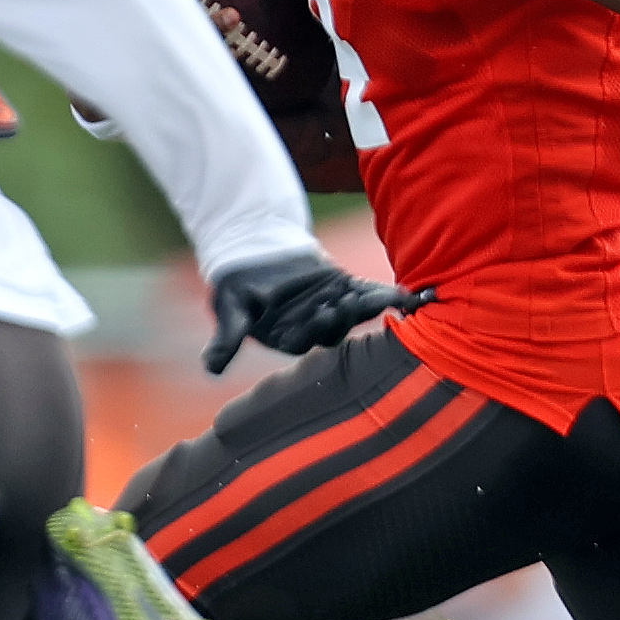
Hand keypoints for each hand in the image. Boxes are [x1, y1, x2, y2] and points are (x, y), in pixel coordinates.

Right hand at [205, 248, 422, 374]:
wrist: (254, 250)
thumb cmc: (238, 284)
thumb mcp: (229, 310)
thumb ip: (227, 338)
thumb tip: (210, 369)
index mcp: (289, 338)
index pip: (307, 338)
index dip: (317, 326)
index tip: (325, 313)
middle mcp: (314, 330)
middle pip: (337, 326)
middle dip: (349, 315)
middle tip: (363, 303)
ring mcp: (333, 310)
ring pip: (357, 311)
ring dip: (374, 305)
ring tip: (393, 299)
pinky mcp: (346, 290)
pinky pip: (369, 294)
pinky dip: (388, 295)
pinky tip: (408, 294)